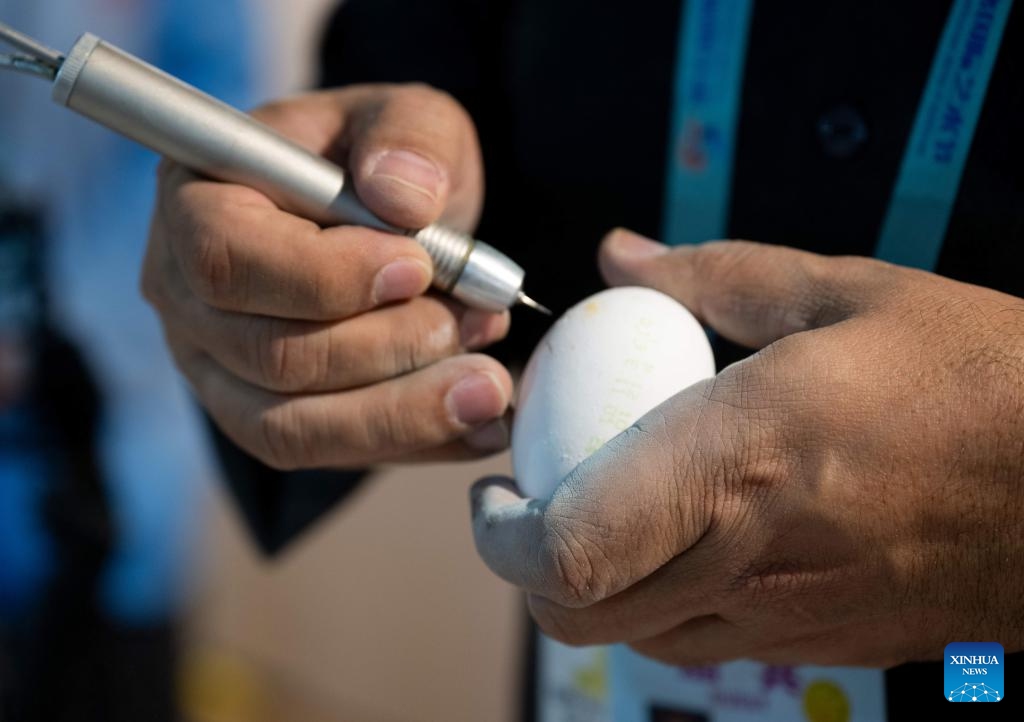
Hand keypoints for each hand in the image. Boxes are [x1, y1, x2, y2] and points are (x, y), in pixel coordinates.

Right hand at [143, 85, 511, 468]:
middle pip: (270, 356)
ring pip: (296, 428)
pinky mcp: (267, 422)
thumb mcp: (411, 119)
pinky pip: (331, 456)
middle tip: (482, 321)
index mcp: (199, 201)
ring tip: (491, 383)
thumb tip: (403, 196)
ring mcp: (218, 371)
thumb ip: (409, 139)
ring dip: (406, 412)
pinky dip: (415, 444)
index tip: (418, 266)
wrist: (393, 226)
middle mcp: (187, 297)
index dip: (325, 277)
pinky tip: (483, 424)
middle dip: (392, 349)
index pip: (227, 258)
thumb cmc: (384, 162)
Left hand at [471, 229, 1023, 666]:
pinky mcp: (820, 648)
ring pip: (631, 639)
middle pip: (578, 612)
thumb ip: (711, 275)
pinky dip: (654, 605)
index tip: (493, 490)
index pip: (567, 546)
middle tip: (527, 503)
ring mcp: (786, 619)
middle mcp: (749, 557)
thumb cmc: (975, 379)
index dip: (501, 537)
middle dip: (525, 569)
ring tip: (595, 518)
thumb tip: (620, 256)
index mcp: (741, 460)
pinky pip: (700, 645)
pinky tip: (680, 543)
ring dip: (585, 588)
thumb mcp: (843, 293)